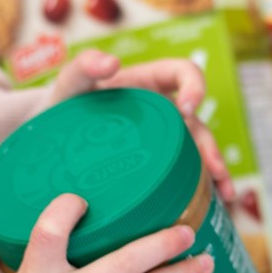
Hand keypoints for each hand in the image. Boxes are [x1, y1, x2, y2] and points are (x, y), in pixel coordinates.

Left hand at [48, 49, 233, 202]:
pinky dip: (199, 192)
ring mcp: (161, 142)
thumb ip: (84, 66)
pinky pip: (183, 177)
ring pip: (197, 154)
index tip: (187, 108)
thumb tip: (112, 61)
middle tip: (214, 167)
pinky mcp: (156, 167)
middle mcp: (162, 113)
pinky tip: (208, 211)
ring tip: (225, 195)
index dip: (194, 86)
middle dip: (211, 145)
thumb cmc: (61, 104)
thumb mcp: (69, 84)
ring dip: (216, 172)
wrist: (46, 137)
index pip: (184, 73)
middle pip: (198, 123)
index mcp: (149, 84)